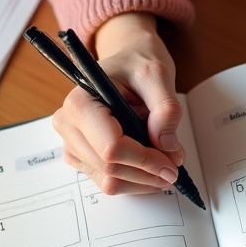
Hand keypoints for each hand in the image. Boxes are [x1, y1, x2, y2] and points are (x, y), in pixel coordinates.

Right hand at [51, 12, 184, 193]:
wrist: (125, 66)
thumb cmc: (135, 65)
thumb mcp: (157, 74)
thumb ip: (166, 108)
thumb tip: (167, 145)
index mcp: (80, 103)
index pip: (111, 147)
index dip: (145, 160)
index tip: (172, 162)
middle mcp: (69, 125)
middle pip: (110, 169)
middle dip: (148, 172)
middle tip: (176, 164)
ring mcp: (72, 145)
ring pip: (110, 181)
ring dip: (143, 180)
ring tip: (167, 163)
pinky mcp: (82, 158)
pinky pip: (109, 182)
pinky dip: (135, 180)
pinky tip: (151, 166)